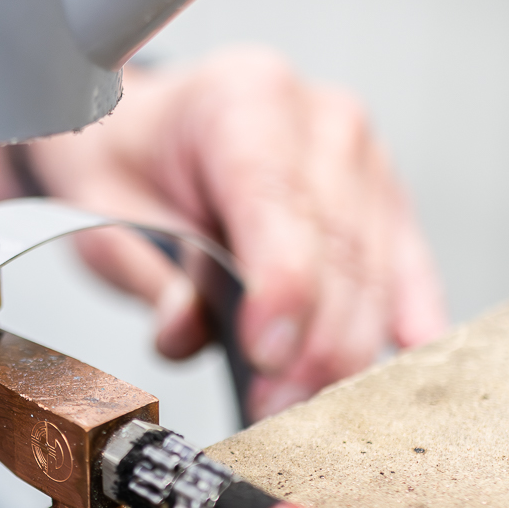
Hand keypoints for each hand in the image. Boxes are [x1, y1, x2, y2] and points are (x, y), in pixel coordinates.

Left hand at [28, 47, 446, 418]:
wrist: (148, 125)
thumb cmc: (129, 159)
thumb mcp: (98, 205)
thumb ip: (141, 268)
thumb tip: (186, 328)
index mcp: (244, 99)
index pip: (278, 202)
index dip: (283, 288)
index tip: (268, 356)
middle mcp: (320, 119)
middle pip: (338, 247)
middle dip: (311, 342)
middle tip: (275, 408)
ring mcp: (364, 157)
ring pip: (376, 270)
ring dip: (344, 350)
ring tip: (300, 405)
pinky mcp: (385, 198)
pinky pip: (407, 267)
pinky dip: (407, 316)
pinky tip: (409, 356)